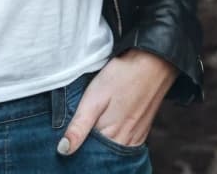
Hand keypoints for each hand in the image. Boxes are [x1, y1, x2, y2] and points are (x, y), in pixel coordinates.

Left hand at [57, 49, 177, 153]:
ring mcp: (136, 138)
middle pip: (102, 153)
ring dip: (103, 142)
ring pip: (113, 149)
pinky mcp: (142, 132)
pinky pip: (125, 144)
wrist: (153, 63)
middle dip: (90, 145)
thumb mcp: (94, 98)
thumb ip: (79, 126)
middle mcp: (126, 143)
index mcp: (111, 137)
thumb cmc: (121, 77)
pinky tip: (109, 125)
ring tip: (96, 123)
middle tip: (82, 125)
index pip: (88, 154)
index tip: (70, 135)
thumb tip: (63, 150)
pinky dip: (115, 139)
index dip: (78, 145)